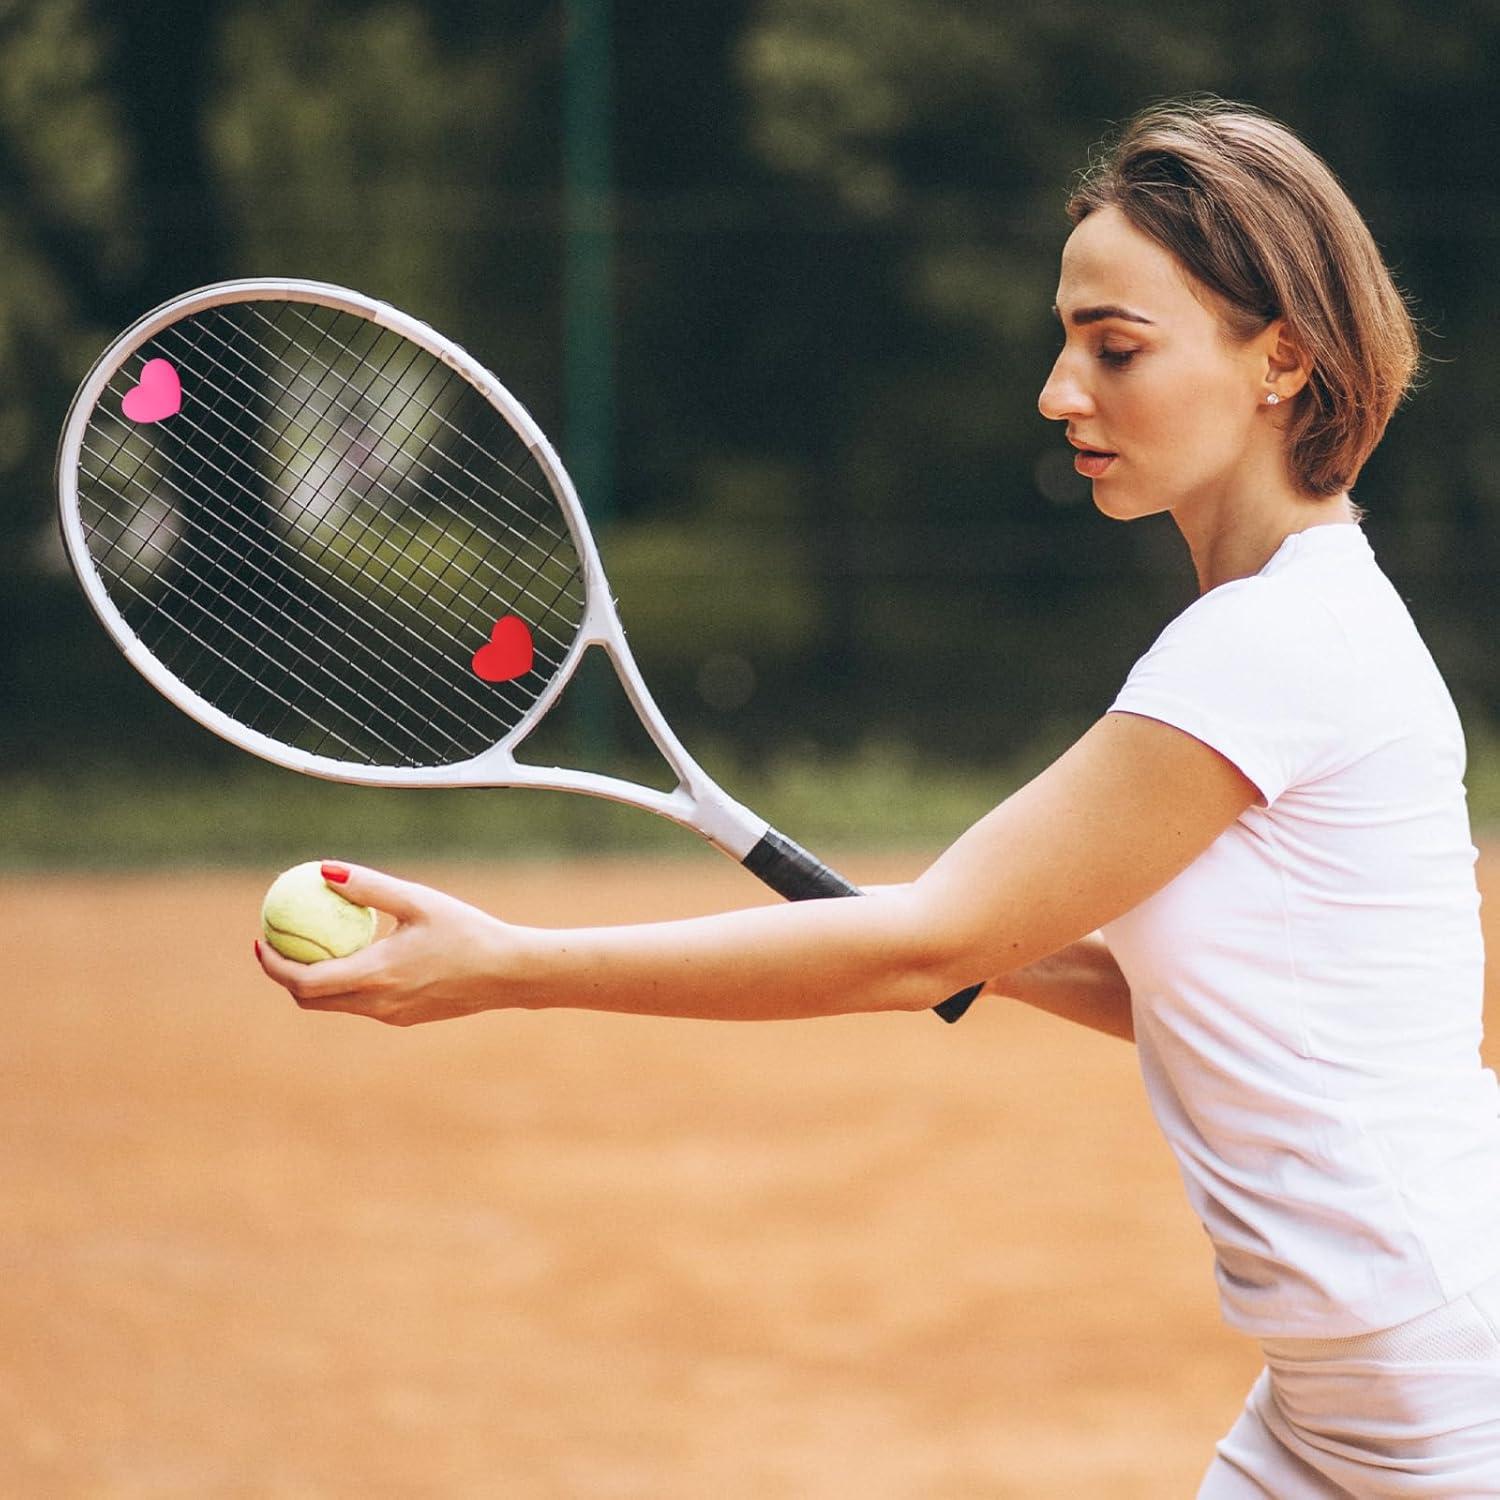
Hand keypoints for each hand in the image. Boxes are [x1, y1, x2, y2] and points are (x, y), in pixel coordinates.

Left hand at [254, 863, 517, 1024]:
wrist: (507, 973)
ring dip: (316, 981)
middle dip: (286, 977)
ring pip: (336, 1005)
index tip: (263, 940)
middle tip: (281, 945)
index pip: (304, 981)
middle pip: (311, 1000)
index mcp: (375, 975)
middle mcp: (377, 1002)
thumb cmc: (467, 931)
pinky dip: (347, 985)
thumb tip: (322, 870)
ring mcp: (391, 1015)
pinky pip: (363, 1004)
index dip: (274, 965)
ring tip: (317, 947)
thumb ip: (367, 886)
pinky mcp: (405, 1018)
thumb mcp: (417, 899)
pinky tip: (362, 957)